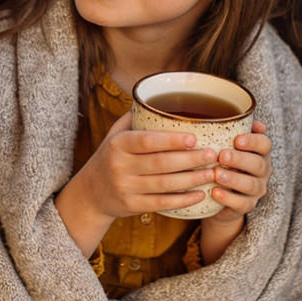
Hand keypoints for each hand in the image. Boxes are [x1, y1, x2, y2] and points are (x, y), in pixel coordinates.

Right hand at [69, 111, 217, 220]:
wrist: (90, 193)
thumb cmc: (111, 157)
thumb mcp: (115, 134)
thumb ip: (136, 117)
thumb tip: (161, 94)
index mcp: (118, 144)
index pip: (147, 141)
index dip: (171, 140)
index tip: (194, 138)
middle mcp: (120, 166)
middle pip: (160, 163)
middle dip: (190, 159)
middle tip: (212, 154)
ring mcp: (126, 188)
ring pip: (164, 184)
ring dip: (191, 179)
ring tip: (211, 173)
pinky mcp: (132, 206)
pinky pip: (161, 203)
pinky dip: (183, 200)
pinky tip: (200, 194)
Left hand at [205, 121, 271, 223]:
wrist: (218, 195)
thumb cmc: (223, 162)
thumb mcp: (226, 144)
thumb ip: (231, 129)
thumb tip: (235, 114)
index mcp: (260, 152)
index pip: (264, 144)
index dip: (253, 142)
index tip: (237, 140)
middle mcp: (263, 170)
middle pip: (258, 164)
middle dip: (240, 159)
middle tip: (222, 155)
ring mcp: (256, 190)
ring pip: (251, 185)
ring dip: (234, 179)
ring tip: (217, 174)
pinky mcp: (247, 206)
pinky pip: (241, 203)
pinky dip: (228, 198)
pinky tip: (214, 192)